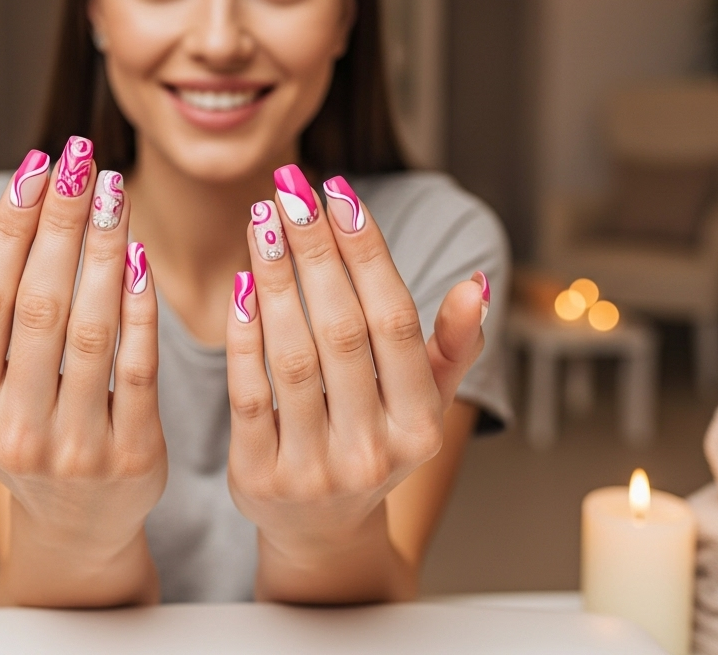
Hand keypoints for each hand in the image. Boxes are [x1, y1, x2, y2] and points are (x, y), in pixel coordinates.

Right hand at [0, 139, 165, 604]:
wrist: (79, 525)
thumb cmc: (25, 436)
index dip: (11, 228)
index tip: (36, 167)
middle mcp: (13, 431)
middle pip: (40, 304)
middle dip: (62, 222)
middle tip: (82, 158)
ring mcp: (74, 448)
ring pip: (91, 328)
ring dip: (105, 249)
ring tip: (115, 190)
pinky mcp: (132, 455)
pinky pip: (140, 364)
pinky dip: (139, 306)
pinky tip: (140, 254)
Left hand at [226, 167, 488, 601]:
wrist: (320, 532)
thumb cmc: (374, 443)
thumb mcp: (423, 403)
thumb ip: (453, 346)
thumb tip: (478, 283)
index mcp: (420, 427)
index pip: (394, 321)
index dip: (366, 253)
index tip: (339, 192)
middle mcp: (372, 451)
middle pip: (342, 330)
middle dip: (314, 250)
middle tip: (290, 186)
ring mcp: (313, 468)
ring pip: (293, 356)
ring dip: (275, 278)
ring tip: (262, 218)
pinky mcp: (258, 475)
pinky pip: (249, 393)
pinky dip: (243, 335)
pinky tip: (240, 283)